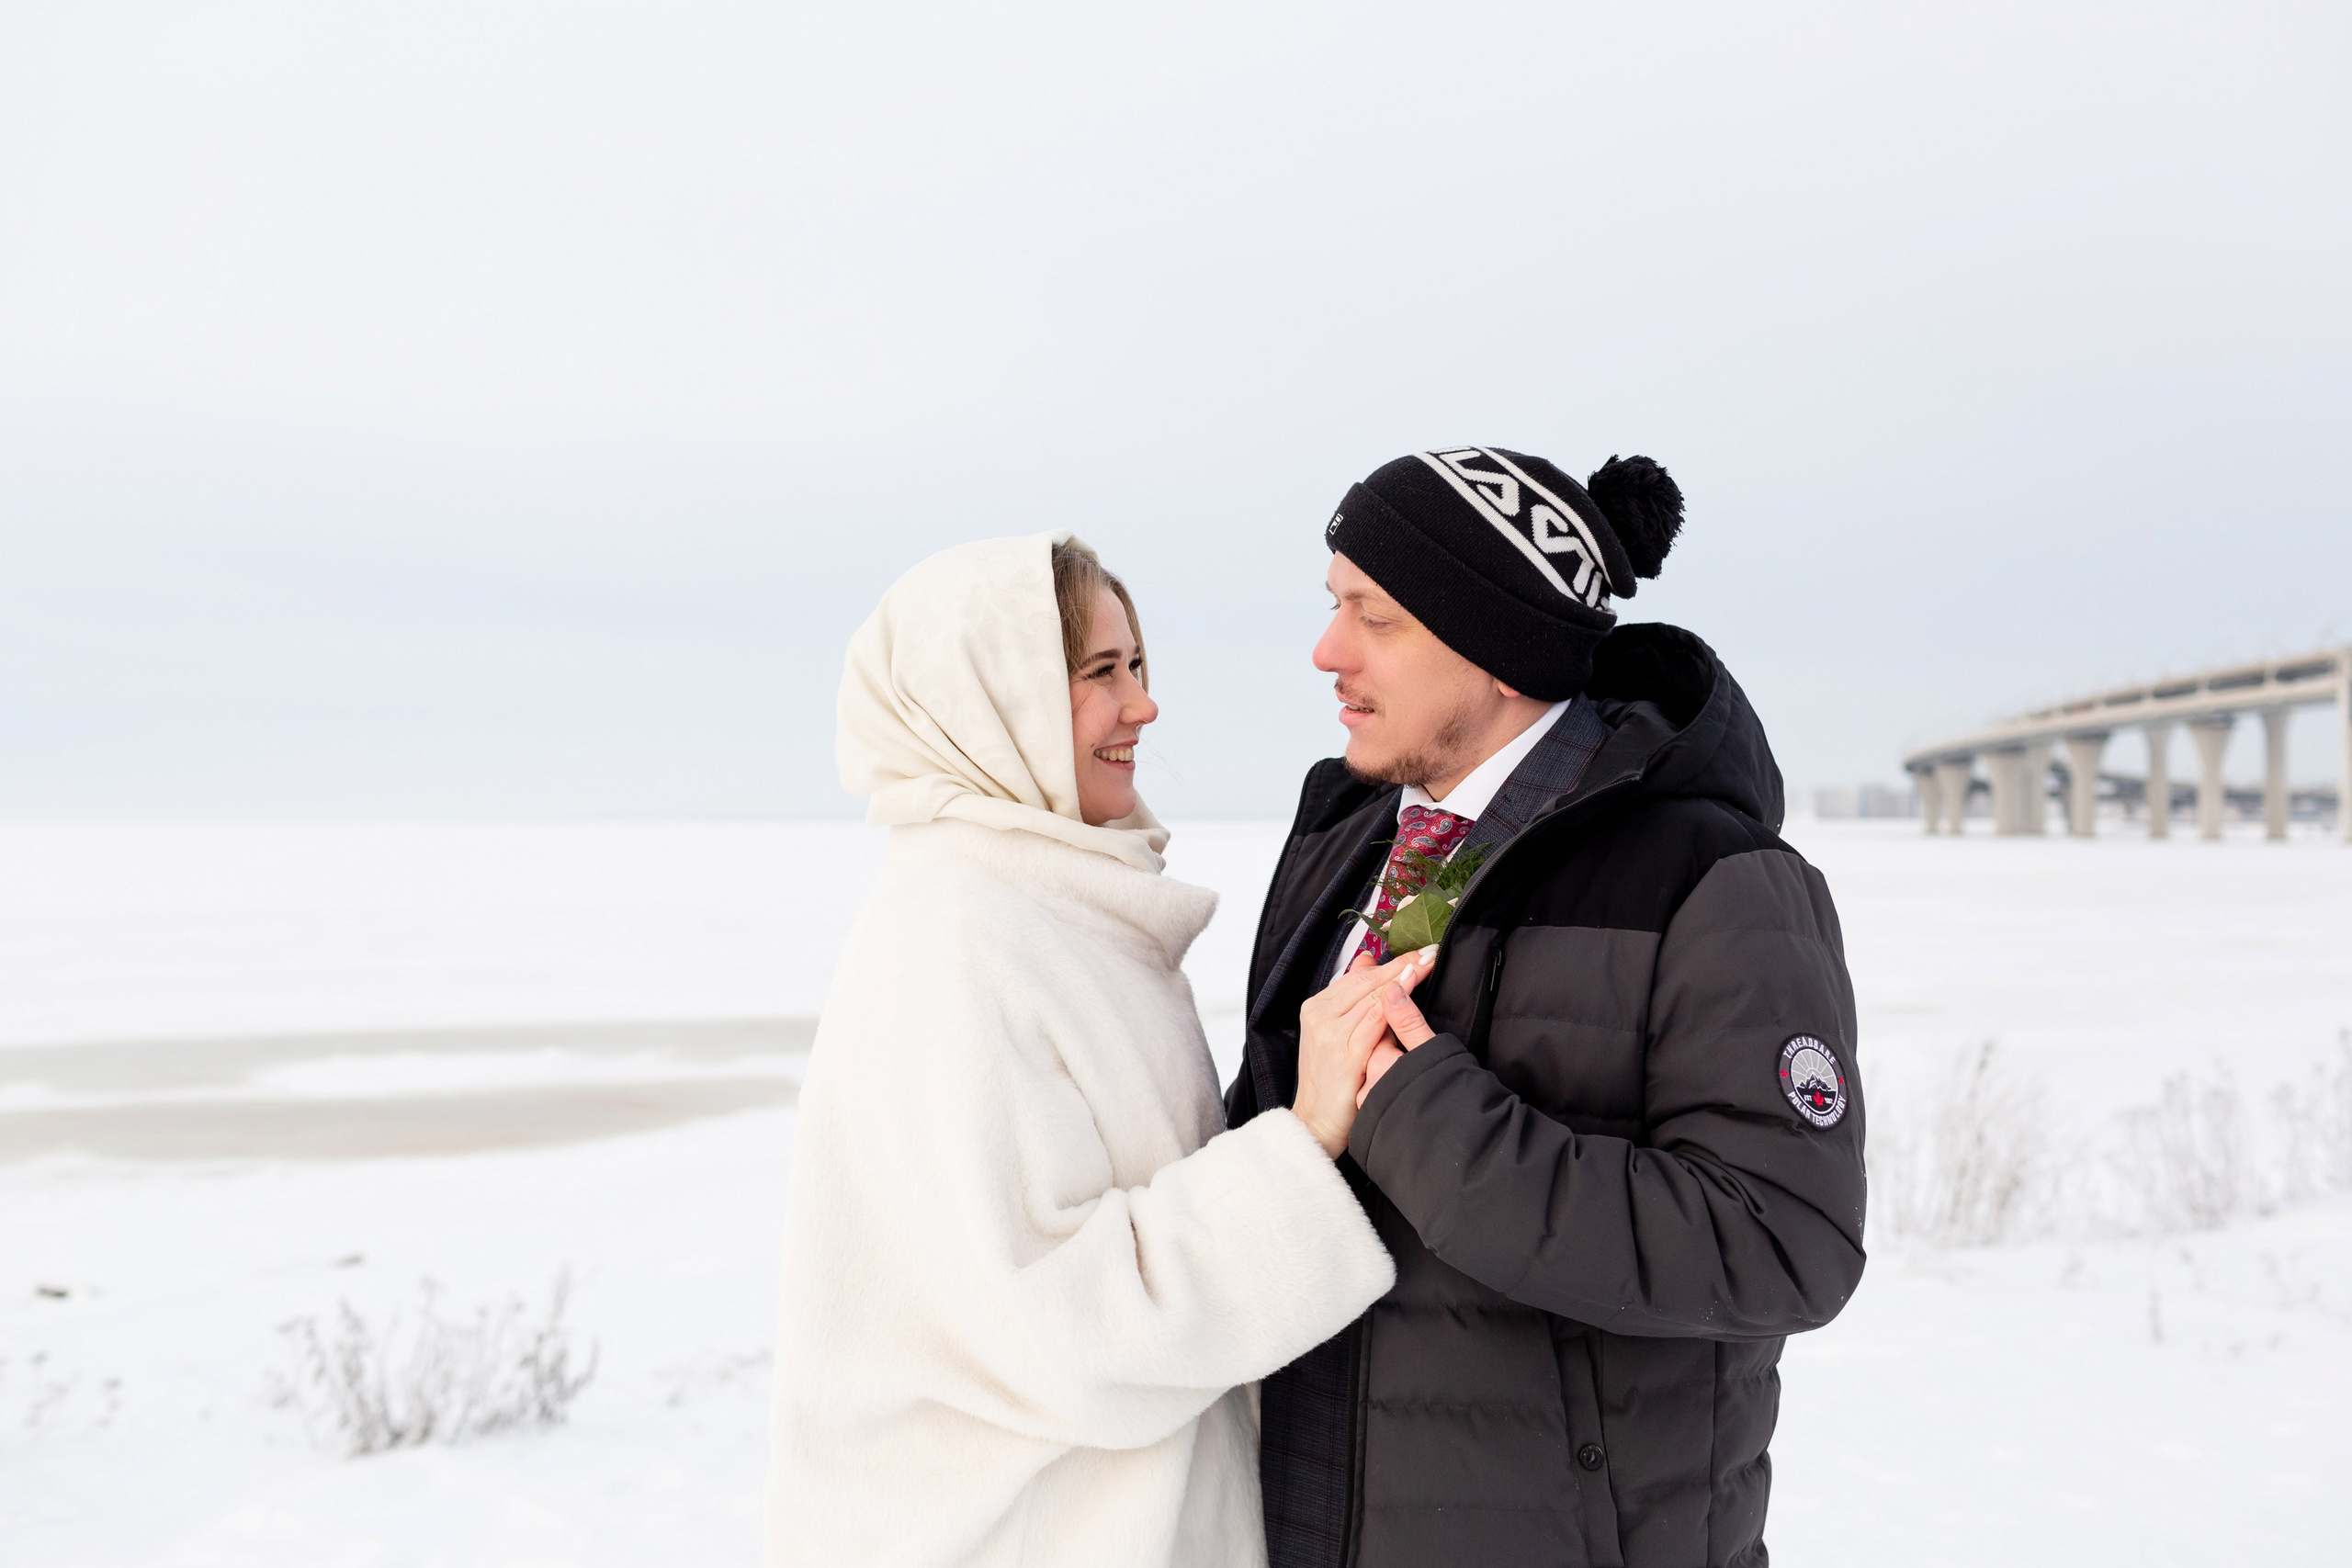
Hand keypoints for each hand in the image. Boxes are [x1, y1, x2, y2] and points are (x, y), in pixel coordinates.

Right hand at [1294, 947, 1435, 1155]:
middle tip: (1430, 951)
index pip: (1360, 975)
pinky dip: (1393, 1002)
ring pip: (1371, 996)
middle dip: (1402, 964)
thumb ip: (1352, 997)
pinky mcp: (1344, 1053)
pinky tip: (1409, 988)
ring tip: (1426, 963)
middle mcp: (1320, 1014)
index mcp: (1318, 1007)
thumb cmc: (1331, 1080)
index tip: (1420, 951)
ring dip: (1402, 977)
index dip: (1392, 961)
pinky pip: (1373, 1021)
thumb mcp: (1337, 1033)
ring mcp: (1330, 1033)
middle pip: (1367, 981)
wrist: (1316, 1122)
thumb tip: (1367, 959)